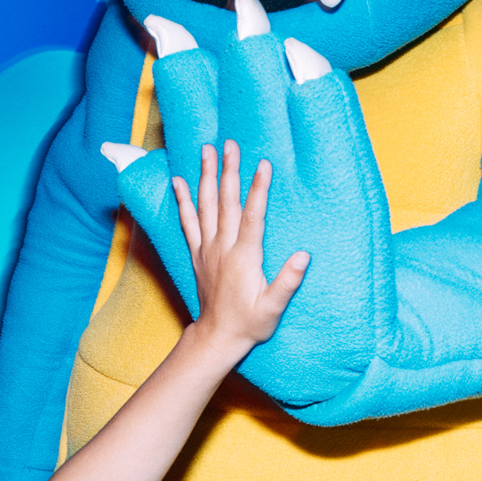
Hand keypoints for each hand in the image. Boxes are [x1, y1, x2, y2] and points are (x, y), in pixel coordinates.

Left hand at [171, 139, 304, 355]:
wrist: (217, 337)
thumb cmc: (249, 324)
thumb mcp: (273, 308)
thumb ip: (288, 281)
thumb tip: (304, 256)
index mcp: (244, 258)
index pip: (252, 217)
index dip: (258, 189)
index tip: (263, 164)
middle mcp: (222, 248)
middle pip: (226, 203)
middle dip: (229, 171)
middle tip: (230, 144)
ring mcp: (206, 249)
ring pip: (205, 206)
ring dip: (206, 176)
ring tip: (205, 150)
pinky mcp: (197, 254)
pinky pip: (187, 222)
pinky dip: (182, 201)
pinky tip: (177, 181)